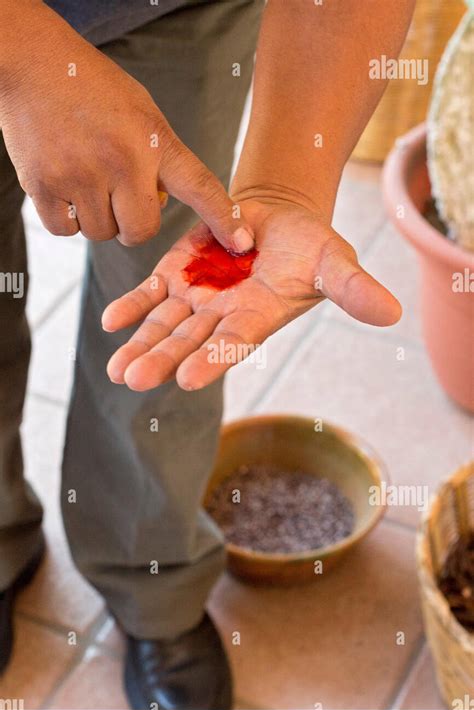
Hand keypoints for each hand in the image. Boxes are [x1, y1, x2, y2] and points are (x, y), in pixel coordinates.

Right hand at [0, 1, 252, 249]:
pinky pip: (65, 230)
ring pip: (101, 233)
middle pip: (140, 231)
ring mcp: (80, 174)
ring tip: (87, 179)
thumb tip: (160, 205)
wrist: (33, 62)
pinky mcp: (43, 185)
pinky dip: (67, 219)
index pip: (200, 186)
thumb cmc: (93, 89)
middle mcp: (121, 161)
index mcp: (152, 140)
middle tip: (120, 196)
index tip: (242, 242)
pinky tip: (65, 187)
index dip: (224, 217)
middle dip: (132, 224)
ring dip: (97, 218)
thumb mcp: (142, 114)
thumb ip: (158, 160)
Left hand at [102, 198, 400, 390]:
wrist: (276, 221)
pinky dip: (132, 306)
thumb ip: (354, 288)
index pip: (233, 344)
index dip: (212, 359)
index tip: (189, 378)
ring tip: (117, 371)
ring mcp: (195, 298)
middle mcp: (221, 317)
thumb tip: (393, 313)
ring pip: (164, 326)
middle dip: (162, 360)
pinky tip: (111, 322)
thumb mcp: (333, 262)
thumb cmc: (309, 246)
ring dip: (140, 345)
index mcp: (256, 319)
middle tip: (135, 379)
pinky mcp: (176, 275)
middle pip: (188, 342)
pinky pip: (150, 294)